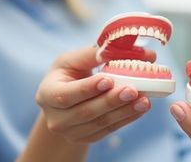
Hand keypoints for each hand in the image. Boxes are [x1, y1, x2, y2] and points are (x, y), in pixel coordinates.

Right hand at [34, 45, 154, 143]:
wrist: (63, 98)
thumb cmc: (68, 73)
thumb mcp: (73, 59)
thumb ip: (97, 53)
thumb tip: (139, 52)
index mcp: (46, 94)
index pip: (66, 95)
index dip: (88, 89)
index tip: (109, 80)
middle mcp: (55, 118)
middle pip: (85, 112)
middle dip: (111, 101)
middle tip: (133, 90)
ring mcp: (70, 132)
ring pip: (100, 124)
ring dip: (124, 111)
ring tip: (144, 100)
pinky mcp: (86, 138)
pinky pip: (108, 130)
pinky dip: (126, 119)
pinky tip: (140, 108)